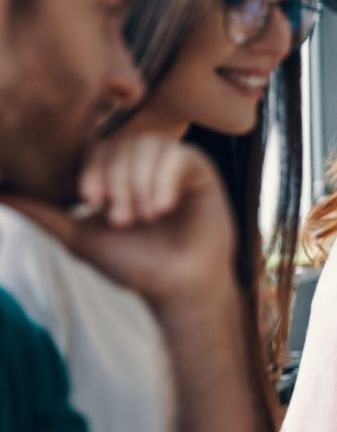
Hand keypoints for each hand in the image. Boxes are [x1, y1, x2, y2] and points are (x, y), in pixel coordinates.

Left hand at [0, 135, 234, 306]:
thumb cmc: (133, 265)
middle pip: (122, 146)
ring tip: (145, 217)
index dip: (93, 171)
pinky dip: (165, 181)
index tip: (90, 202)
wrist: (177, 285)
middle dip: (117, 182)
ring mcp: (173, 165)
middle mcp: (146, 164)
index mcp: (118, 173)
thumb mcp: (79, 236)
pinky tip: (163, 208)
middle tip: (122, 220)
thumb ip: (42, 213)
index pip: (97, 150)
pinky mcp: (200, 170)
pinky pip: (178, 157)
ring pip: (149, 148)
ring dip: (140, 183)